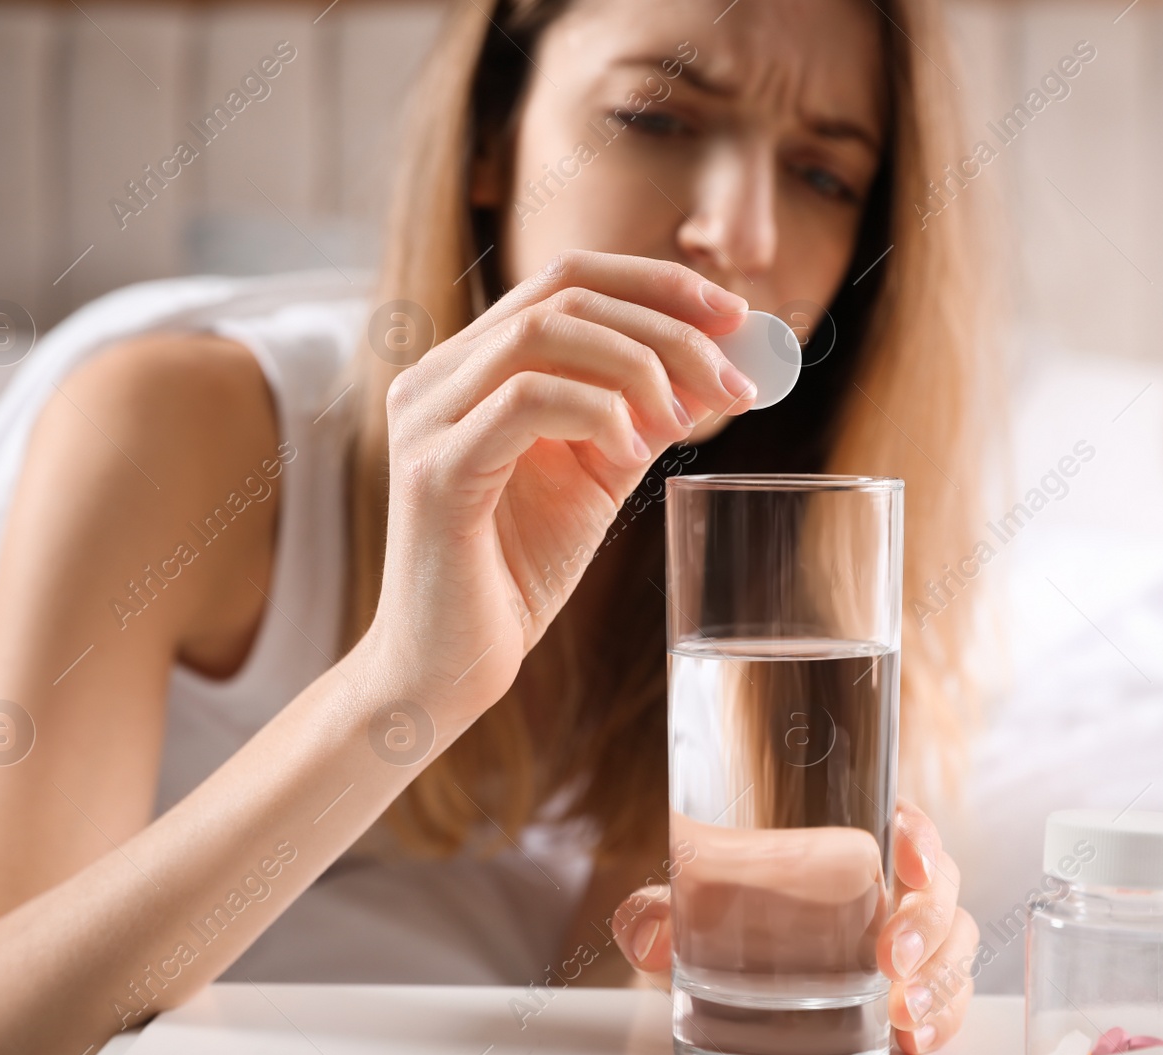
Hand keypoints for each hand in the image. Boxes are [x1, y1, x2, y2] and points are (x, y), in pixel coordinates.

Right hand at [364, 251, 755, 722]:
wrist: (449, 666)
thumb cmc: (514, 573)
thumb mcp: (593, 475)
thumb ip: (638, 415)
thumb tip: (715, 366)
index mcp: (470, 367)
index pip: (566, 281)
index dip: (655, 284)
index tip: (735, 314)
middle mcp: (436, 377)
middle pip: (564, 295)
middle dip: (668, 326)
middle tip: (735, 377)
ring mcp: (426, 418)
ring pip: (544, 332)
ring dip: (639, 365)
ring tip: (682, 422)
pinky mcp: (434, 470)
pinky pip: (526, 399)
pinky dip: (597, 412)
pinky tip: (633, 454)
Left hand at [609, 800, 977, 1054]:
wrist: (735, 982)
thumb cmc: (728, 925)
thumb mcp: (689, 914)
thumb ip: (656, 914)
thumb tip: (642, 931)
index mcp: (849, 847)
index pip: (903, 822)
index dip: (919, 834)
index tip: (907, 859)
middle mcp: (890, 888)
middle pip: (940, 887)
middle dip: (927, 922)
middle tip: (890, 958)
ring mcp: (911, 940)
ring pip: (955, 944)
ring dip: (940, 977)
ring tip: (903, 1010)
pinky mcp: (916, 990)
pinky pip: (951, 998)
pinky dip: (942, 1017)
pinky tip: (912, 1035)